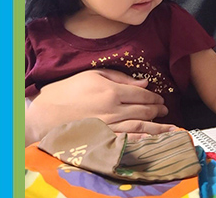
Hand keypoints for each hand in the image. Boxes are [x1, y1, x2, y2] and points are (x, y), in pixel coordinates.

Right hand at [25, 69, 177, 143]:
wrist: (46, 112)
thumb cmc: (68, 89)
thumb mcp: (94, 74)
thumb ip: (121, 78)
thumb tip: (144, 82)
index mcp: (111, 90)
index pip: (142, 94)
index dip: (154, 96)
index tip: (160, 98)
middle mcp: (113, 109)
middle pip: (143, 110)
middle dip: (157, 110)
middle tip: (165, 110)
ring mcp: (108, 125)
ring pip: (140, 126)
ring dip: (157, 127)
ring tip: (169, 127)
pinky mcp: (103, 137)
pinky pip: (128, 140)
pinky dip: (143, 140)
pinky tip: (152, 140)